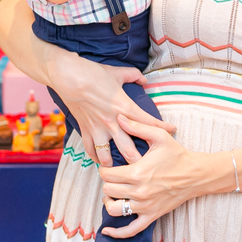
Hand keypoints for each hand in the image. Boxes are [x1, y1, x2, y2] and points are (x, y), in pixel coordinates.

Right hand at [50, 54, 174, 166]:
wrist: (68, 76)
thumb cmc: (94, 73)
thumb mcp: (118, 72)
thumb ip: (134, 76)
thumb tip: (143, 79)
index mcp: (124, 108)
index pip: (148, 122)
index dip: (163, 128)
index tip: (172, 131)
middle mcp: (113, 123)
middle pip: (129, 150)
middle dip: (140, 162)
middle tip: (148, 167)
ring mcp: (97, 129)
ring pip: (107, 157)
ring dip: (115, 165)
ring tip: (123, 169)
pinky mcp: (85, 130)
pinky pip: (90, 150)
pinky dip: (96, 157)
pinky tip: (101, 160)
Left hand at [99, 115, 202, 238]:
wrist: (196, 174)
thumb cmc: (177, 154)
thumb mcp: (158, 136)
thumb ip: (137, 126)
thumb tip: (118, 116)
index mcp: (137, 172)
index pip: (106, 175)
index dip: (104, 169)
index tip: (110, 166)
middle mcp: (138, 192)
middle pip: (107, 191)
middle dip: (107, 183)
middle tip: (114, 177)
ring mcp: (144, 206)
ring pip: (113, 209)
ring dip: (109, 202)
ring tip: (114, 194)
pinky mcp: (151, 216)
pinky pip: (130, 230)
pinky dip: (117, 233)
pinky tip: (107, 230)